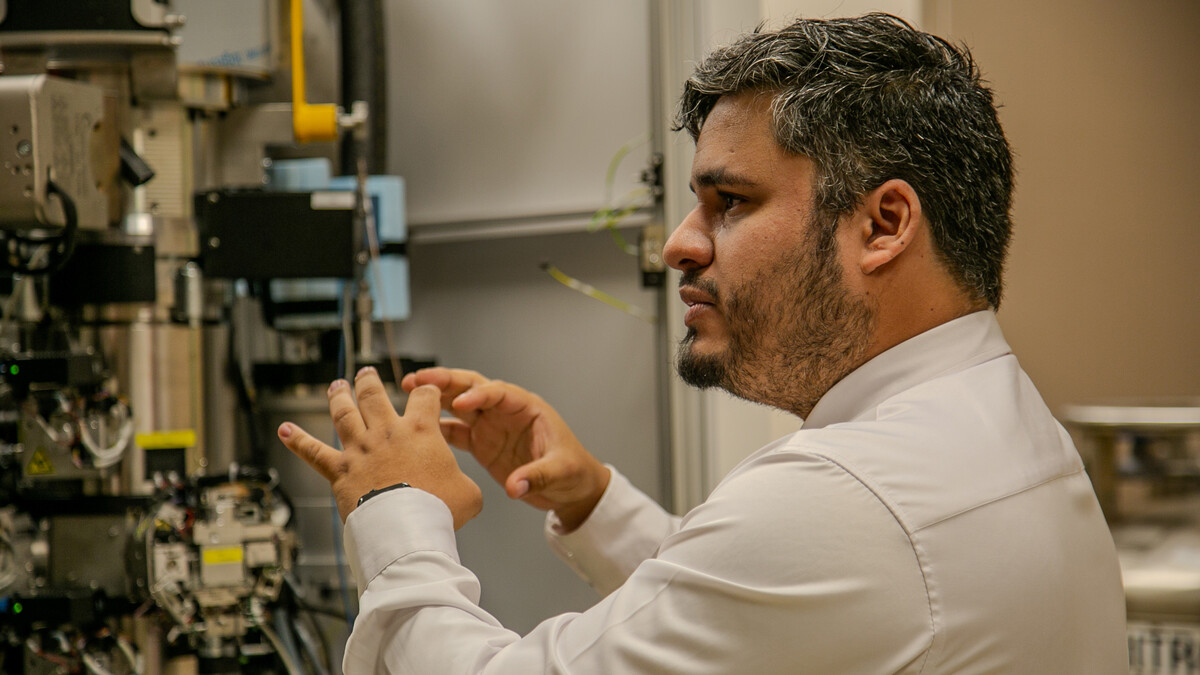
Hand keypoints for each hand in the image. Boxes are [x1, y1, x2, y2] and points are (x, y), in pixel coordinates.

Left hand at [277, 367, 482, 528]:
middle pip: (375, 395)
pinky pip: (313, 452)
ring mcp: (361, 449)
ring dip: (339, 397)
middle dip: (370, 381)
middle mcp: (388, 432)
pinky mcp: (340, 470)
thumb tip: (464, 491)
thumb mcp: (468, 495)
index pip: (425, 397)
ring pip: (344, 413)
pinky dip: (297, 440)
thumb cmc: (438, 511)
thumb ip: (465, 484)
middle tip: (367, 373)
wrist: (406, 529)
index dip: (428, 391)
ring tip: (336, 386)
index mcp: (422, 431)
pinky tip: (284, 430)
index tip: (427, 392)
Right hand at [402, 368, 609, 531]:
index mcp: (527, 408)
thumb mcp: (561, 472)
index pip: (499, 392)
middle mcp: (505, 411)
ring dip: (435, 398)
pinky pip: (456, 431)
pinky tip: (417, 427)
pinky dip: (437, 427)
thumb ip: (537, 476)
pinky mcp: (482, 444)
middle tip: (417, 380)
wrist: (571, 488)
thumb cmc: (573, 472)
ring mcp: (491, 426)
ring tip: (408, 391)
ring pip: (458, 405)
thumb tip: (514, 487)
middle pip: (472, 388)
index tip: (460, 402)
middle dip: (445, 382)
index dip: (479, 394)